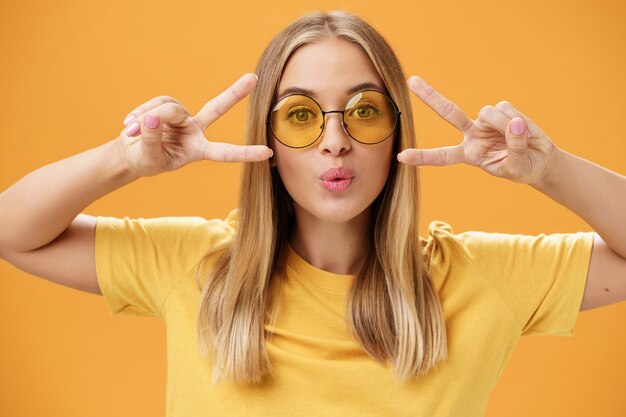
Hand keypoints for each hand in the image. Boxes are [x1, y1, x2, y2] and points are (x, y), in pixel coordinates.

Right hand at [118, 73, 272, 176]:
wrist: (130, 153)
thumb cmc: (145, 161)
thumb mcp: (148, 159)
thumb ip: (152, 141)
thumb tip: (154, 118)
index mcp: (198, 151)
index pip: (225, 152)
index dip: (245, 153)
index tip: (267, 152)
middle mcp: (195, 131)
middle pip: (217, 108)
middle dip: (234, 93)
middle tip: (254, 78)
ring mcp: (183, 117)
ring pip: (169, 108)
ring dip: (147, 119)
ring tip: (130, 132)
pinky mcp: (168, 107)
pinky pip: (156, 103)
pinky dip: (141, 113)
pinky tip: (129, 125)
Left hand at [398, 76, 558, 184]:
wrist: (539, 160)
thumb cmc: (523, 168)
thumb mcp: (517, 169)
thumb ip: (515, 150)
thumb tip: (515, 124)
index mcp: (468, 154)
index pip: (441, 156)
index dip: (422, 156)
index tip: (401, 156)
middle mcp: (472, 135)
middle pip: (448, 112)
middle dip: (430, 96)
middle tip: (412, 81)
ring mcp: (485, 121)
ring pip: (488, 112)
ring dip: (505, 124)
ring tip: (519, 139)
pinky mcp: (501, 110)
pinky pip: (506, 108)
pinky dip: (518, 119)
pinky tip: (524, 130)